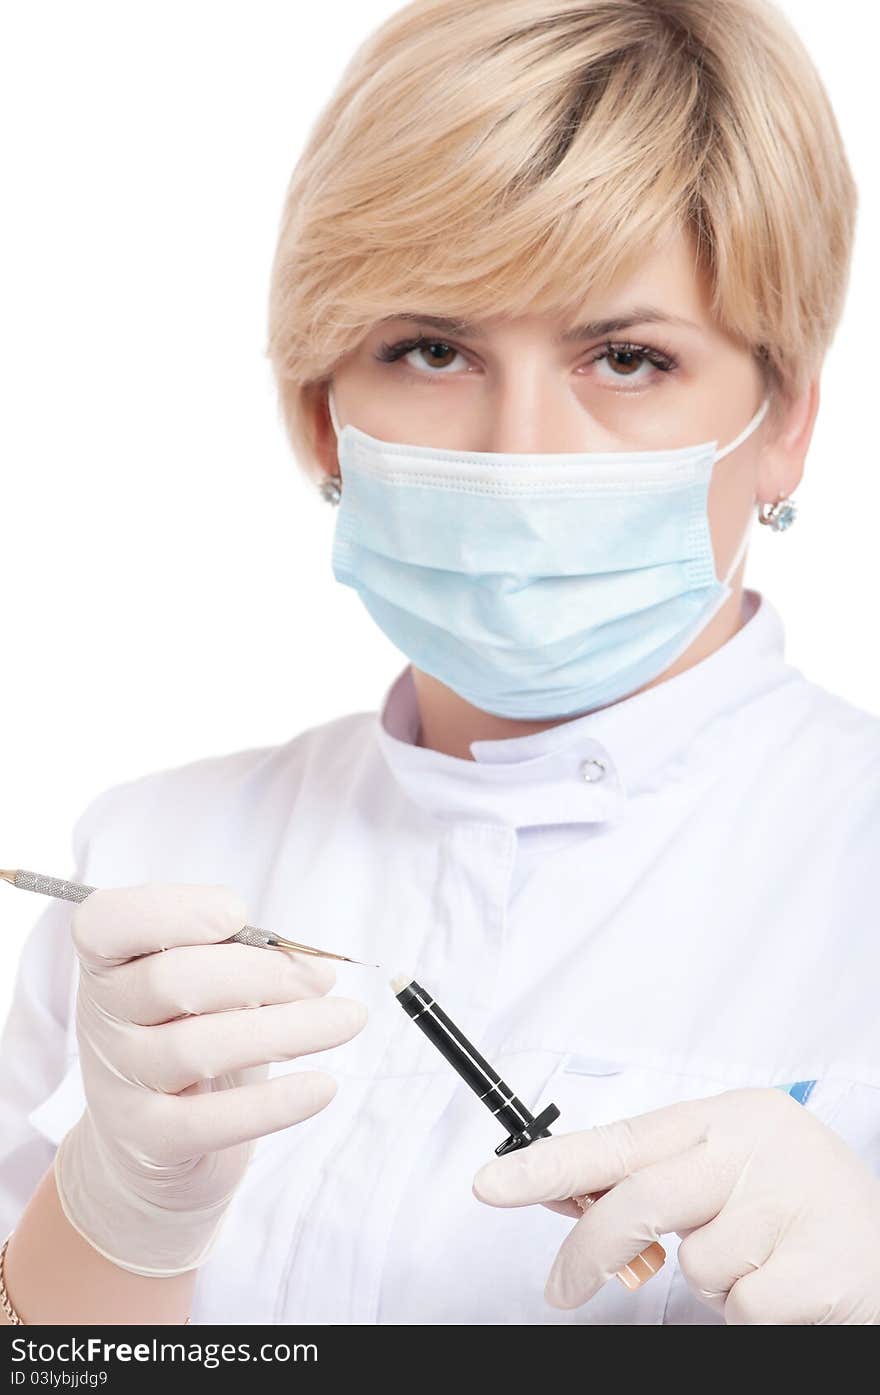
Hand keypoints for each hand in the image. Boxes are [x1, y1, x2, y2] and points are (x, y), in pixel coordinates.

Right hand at [57, 883, 367, 1276]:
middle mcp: (100, 1020)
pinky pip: (212, 1122)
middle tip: (322, 979)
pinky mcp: (148, 1141)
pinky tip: (324, 1087)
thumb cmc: (187, 1035)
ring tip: (348, 1020)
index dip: (173, 911)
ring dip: (289, 1029)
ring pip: (200, 1048)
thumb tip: (302, 960)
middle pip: (173, 980)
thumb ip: (229, 956)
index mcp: (109, 964)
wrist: (147, 1145)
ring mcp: (118, 1083)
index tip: (238, 915)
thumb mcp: (196, 984)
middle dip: (262, 973)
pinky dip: (274, 1104)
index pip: (106, 923)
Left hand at [473, 1087, 879, 1322]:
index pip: (622, 1137)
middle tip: (560, 1288)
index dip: (551, 1163)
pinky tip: (792, 1285)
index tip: (491, 1185)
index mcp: (730, 1116)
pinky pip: (740, 1308)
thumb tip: (571, 1206)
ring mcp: (793, 1199)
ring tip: (763, 1260)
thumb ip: (658, 1181)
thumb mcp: (729, 1174)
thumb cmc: (800, 1208)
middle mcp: (759, 1144)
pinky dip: (751, 1311)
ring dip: (711, 1281)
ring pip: (695, 1266)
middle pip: (640, 1199)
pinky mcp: (821, 1264)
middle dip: (588, 1251)